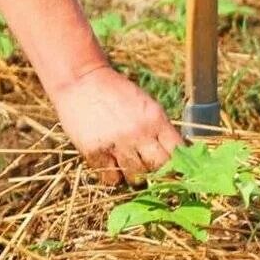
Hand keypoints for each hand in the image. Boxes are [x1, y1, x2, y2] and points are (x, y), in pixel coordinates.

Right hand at [50, 66, 183, 185]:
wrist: (80, 80)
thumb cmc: (115, 92)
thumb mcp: (145, 104)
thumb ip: (159, 127)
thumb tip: (178, 153)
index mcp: (155, 118)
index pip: (177, 151)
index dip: (178, 162)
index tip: (174, 167)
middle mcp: (138, 132)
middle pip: (159, 168)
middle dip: (158, 172)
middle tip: (150, 168)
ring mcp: (116, 144)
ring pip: (136, 178)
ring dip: (135, 176)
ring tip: (129, 165)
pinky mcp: (95, 153)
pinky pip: (111, 179)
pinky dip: (113, 176)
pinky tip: (111, 164)